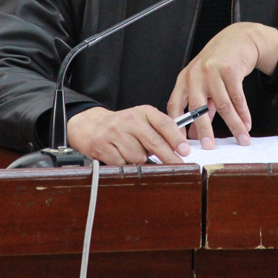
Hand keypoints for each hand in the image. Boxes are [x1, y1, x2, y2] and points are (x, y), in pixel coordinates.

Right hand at [67, 105, 190, 165]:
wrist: (92, 125)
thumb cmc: (123, 126)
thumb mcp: (143, 121)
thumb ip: (160, 131)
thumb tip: (179, 149)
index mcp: (143, 112)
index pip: (163, 124)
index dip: (176, 139)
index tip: (185, 151)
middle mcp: (129, 119)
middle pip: (154, 142)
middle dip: (168, 156)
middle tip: (178, 165)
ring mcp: (115, 132)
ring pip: (138, 157)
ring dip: (139, 160)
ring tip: (131, 152)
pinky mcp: (102, 146)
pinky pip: (122, 164)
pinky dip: (124, 164)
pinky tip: (120, 155)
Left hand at [167, 22, 277, 149]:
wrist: (238, 39)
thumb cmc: (218, 63)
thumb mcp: (204, 82)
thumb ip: (200, 105)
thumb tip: (194, 133)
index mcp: (184, 79)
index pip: (175, 106)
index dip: (177, 126)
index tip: (182, 144)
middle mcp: (195, 74)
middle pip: (198, 107)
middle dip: (204, 130)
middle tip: (208, 147)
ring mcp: (212, 70)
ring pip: (223, 105)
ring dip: (234, 125)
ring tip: (241, 139)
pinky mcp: (230, 69)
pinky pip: (238, 97)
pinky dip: (244, 113)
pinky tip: (247, 124)